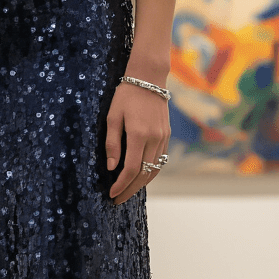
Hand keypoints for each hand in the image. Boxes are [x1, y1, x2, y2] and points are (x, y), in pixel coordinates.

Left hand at [106, 80, 169, 203]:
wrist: (148, 78)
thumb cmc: (126, 96)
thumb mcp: (112, 116)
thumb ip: (112, 143)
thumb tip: (111, 167)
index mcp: (139, 134)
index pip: (131, 168)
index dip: (121, 184)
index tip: (111, 193)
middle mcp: (154, 138)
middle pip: (144, 174)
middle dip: (130, 190)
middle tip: (117, 200)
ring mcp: (163, 138)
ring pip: (154, 170)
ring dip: (141, 184)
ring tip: (127, 192)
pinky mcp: (166, 136)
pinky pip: (160, 161)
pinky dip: (150, 173)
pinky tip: (140, 178)